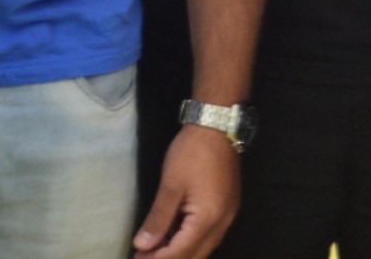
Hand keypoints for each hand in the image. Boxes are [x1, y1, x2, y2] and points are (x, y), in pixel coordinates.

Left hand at [132, 125, 239, 258]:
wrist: (217, 125)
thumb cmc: (192, 153)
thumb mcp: (171, 185)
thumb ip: (158, 218)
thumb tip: (142, 245)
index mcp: (209, 219)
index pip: (181, 251)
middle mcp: (222, 223)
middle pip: (195, 255)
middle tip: (142, 257)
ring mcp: (227, 216)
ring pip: (203, 247)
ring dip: (180, 251)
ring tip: (153, 250)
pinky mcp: (226, 208)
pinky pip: (208, 235)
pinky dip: (189, 240)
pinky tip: (172, 237)